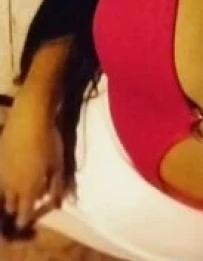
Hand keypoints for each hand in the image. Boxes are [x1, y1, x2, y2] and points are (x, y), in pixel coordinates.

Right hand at [0, 89, 65, 230]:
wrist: (29, 119)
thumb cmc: (48, 142)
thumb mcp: (58, 165)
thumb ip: (56, 185)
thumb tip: (56, 202)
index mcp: (28, 189)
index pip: (24, 212)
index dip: (25, 218)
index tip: (25, 222)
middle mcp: (12, 185)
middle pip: (11, 204)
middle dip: (17, 207)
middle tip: (22, 205)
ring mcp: (2, 172)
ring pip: (3, 192)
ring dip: (9, 195)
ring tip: (15, 192)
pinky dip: (4, 181)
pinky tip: (11, 174)